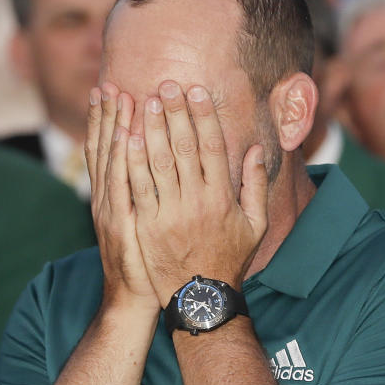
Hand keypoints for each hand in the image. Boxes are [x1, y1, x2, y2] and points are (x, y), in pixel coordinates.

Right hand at [85, 84, 157, 312]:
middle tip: (109, 82)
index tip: (114, 90)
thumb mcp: (143, 224)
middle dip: (107, 115)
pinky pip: (123, 187)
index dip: (109, 121)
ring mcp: (113, 211)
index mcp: (115, 196)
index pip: (111, 151)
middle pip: (106, 150)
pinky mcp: (123, 225)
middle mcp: (108, 199)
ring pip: (113, 162)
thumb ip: (147, 194)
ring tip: (118, 97)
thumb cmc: (147, 262)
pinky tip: (126, 138)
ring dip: (114, 128)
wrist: (135, 299)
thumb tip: (158, 167)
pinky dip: (123, 161)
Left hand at [126, 81, 268, 303]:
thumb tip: (256, 148)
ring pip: (157, 162)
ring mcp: (169, 214)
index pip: (212, 147)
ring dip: (151, 128)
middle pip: (183, 147)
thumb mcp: (256, 226)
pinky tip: (126, 137)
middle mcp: (196, 202)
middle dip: (174, 113)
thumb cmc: (230, 260)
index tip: (195, 91)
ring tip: (144, 101)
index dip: (203, 116)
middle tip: (165, 85)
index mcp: (223, 198)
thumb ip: (257, 185)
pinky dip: (131, 160)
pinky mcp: (147, 225)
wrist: (201, 299)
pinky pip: (137, 187)